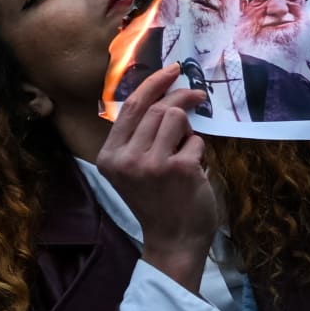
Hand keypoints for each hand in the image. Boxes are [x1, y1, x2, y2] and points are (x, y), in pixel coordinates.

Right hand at [96, 63, 214, 292]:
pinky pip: (196, 140)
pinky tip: (193, 172)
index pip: (130, 106)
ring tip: (186, 152)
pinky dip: (199, 151)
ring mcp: (151, 164)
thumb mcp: (134, 167)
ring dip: (188, 131)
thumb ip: (139, 135)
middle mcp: (125, 159)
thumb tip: (163, 91)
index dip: (153, 83)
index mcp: (110, 156)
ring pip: (176, 118)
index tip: (172, 70)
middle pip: (156, 108)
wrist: (173, 241)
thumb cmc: (158, 200)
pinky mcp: (178, 169)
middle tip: (198, 95)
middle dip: (181, 98)